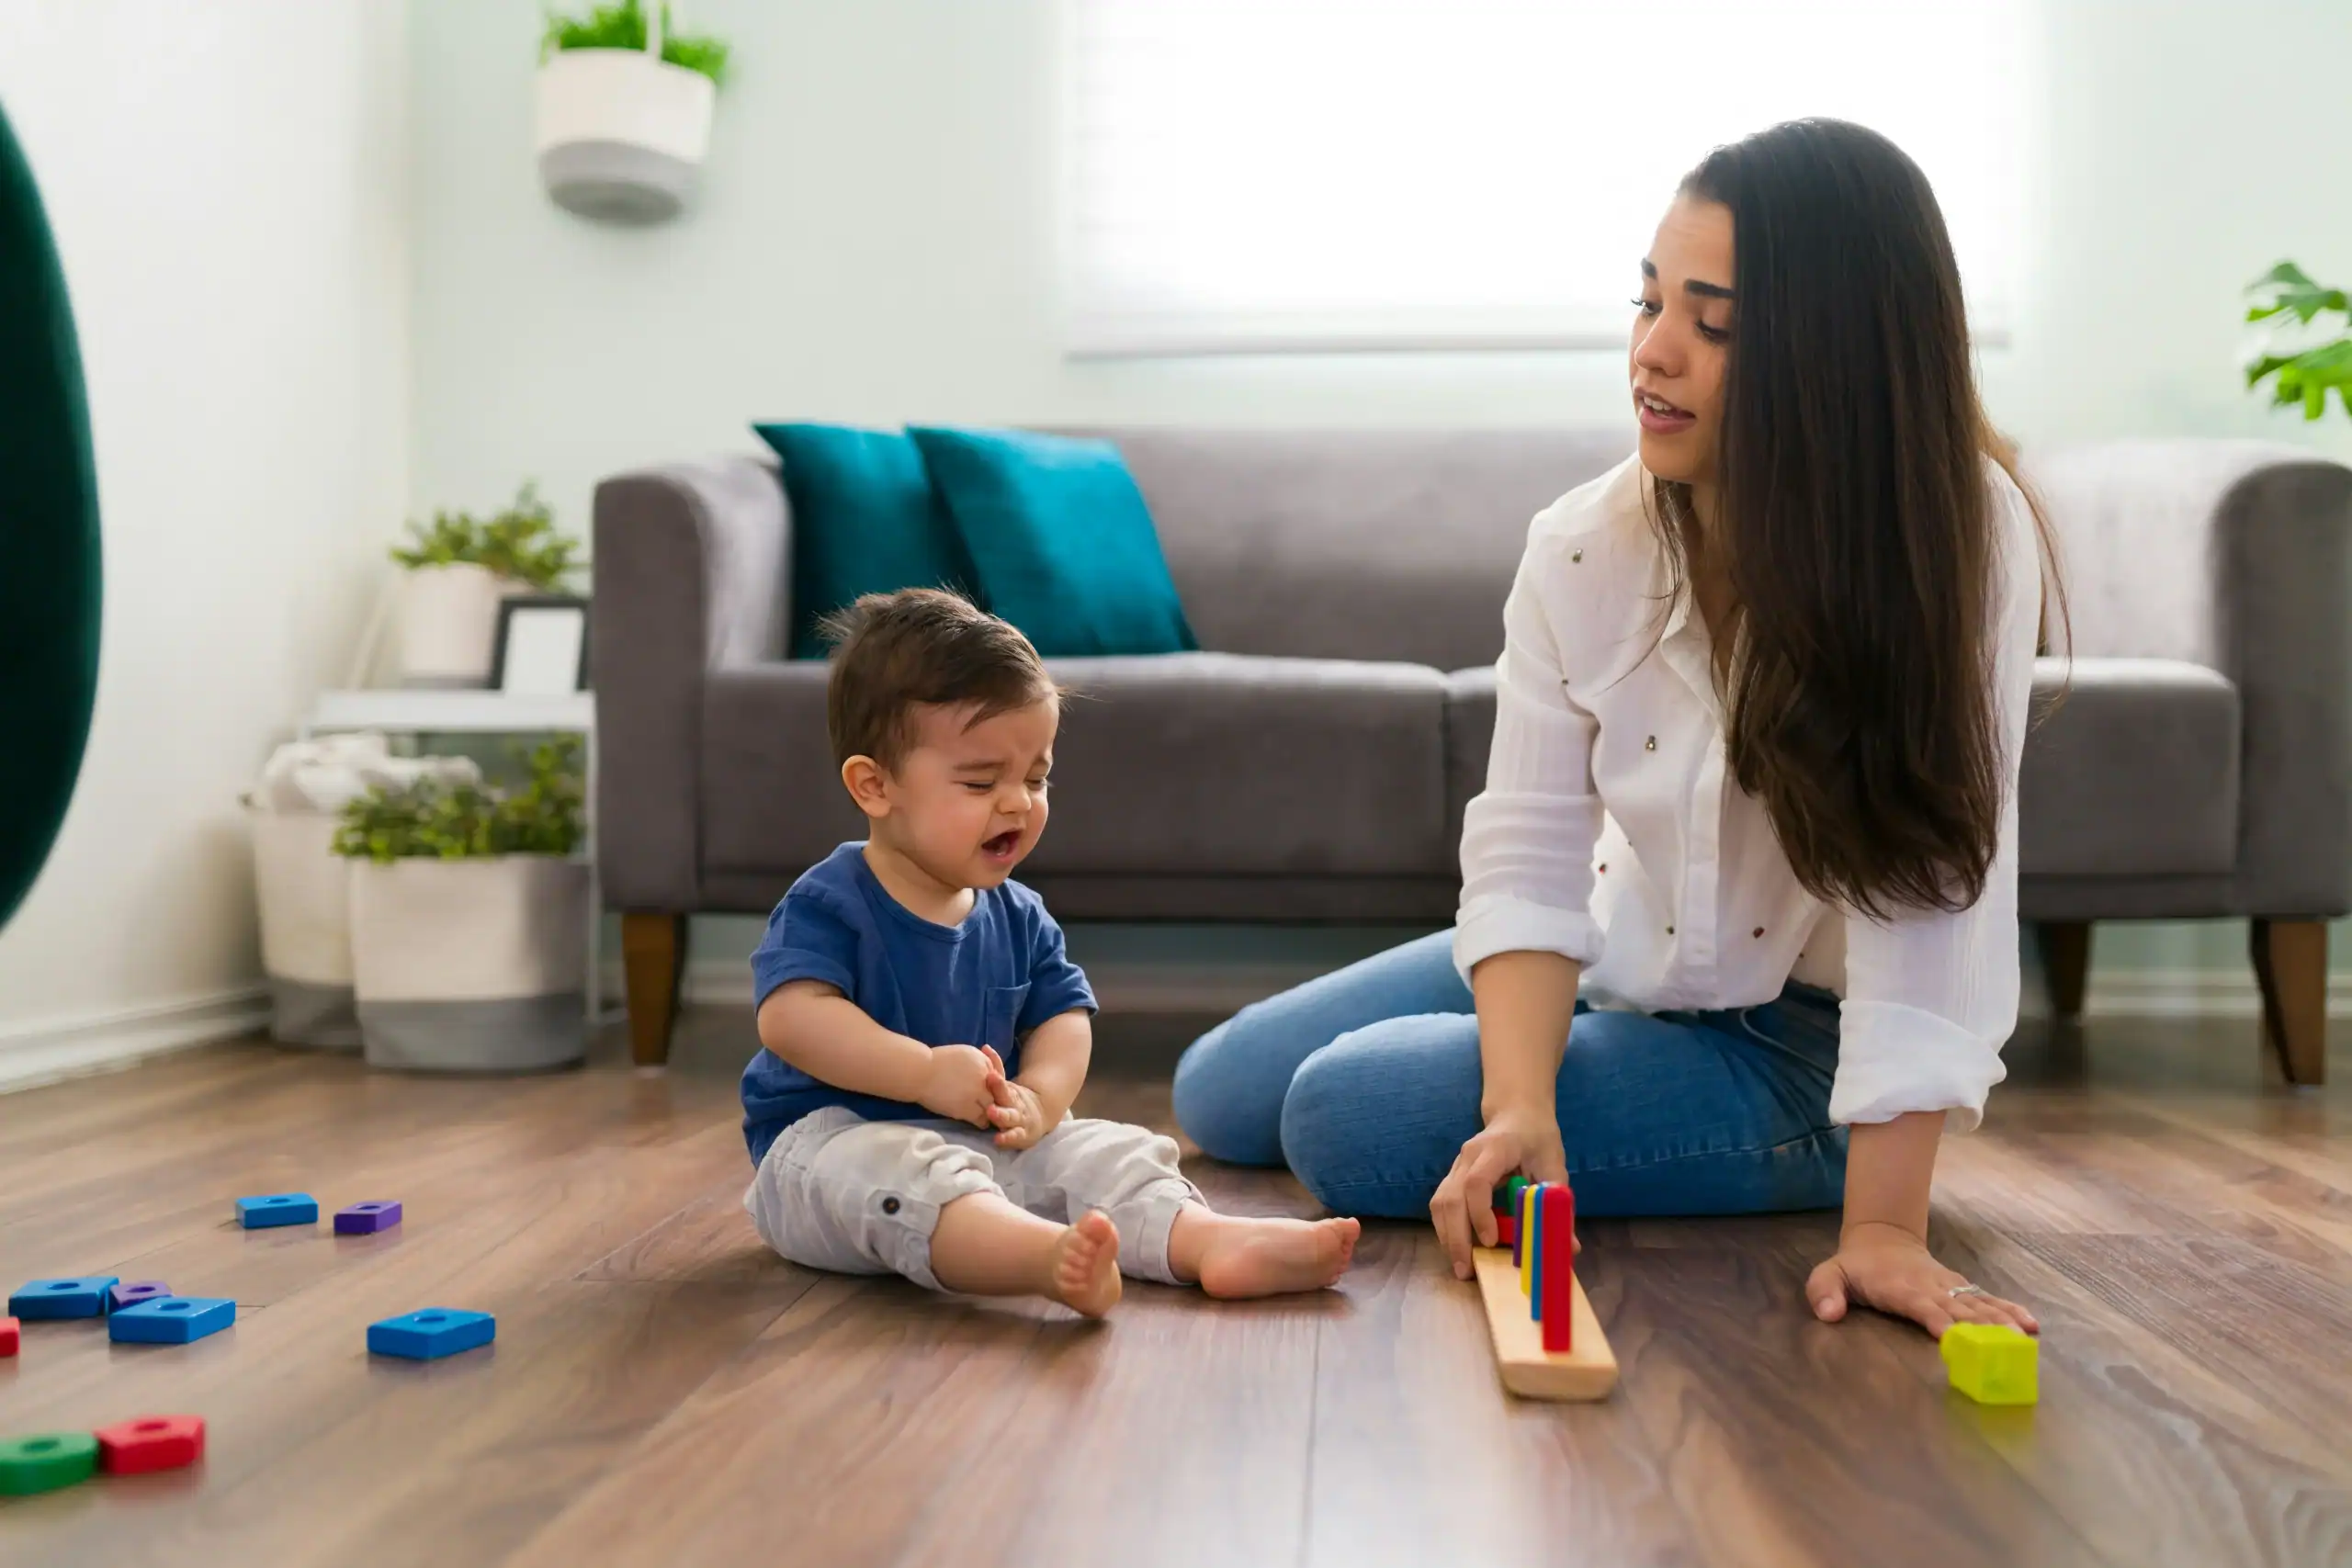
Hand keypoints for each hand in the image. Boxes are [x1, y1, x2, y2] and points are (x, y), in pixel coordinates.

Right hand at [916, 1045, 999, 1128]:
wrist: (919, 1071)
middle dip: (998, 1100)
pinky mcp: (966, 1108)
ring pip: (992, 1107)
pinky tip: (980, 1122)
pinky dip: (982, 1121)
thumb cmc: (937, 1060)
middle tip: (998, 1109)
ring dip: (992, 1112)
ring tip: (989, 1117)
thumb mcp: (965, 1053)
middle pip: (999, 1093)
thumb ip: (981, 1061)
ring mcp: (976, 1093)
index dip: (997, 1087)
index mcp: (983, 1061)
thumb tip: (991, 1074)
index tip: (994, 1094)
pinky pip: (981, 1118)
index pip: (999, 1077)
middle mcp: (984, 1076)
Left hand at [982, 1057, 1054, 1150]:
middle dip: (999, 1095)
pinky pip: (1013, 1138)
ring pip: (1010, 1118)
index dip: (997, 1083)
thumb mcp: (1006, 1085)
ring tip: (992, 1114)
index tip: (990, 1076)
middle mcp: (1015, 1106)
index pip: (1003, 1086)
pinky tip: (998, 1140)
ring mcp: (1019, 1122)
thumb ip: (996, 1067)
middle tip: (989, 1092)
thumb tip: (984, 1047)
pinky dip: (1007, 1139)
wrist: (1038, 1115)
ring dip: (1001, 1116)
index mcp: (1011, 1093)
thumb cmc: (1012, 1100)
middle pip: (1007, 1100)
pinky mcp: (1020, 1136)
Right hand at [1430, 1105, 1570, 1279]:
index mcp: (1495, 1150)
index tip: (1491, 1241)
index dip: (1480, 1214)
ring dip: (1446, 1236)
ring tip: (1460, 1266)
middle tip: (1466, 1270)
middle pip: (1450, 1197)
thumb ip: (1558, 1204)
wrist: (1517, 1114)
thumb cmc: (1537, 1139)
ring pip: (1439, 1203)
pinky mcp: (1452, 1177)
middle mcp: (1468, 1156)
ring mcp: (1456, 1166)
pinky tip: (1458, 1248)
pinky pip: (1441, 1204)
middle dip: (1455, 1237)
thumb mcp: (1555, 1166)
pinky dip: (1446, 1229)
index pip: (1477, 1182)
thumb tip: (1571, 1247)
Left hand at [1806, 1222, 2040, 1337]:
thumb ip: (1824, 1291)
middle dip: (1981, 1326)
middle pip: (1958, 1307)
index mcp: (1898, 1287)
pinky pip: (1987, 1299)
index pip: (1920, 1304)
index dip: (1935, 1318)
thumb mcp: (1829, 1273)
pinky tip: (2031, 1325)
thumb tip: (1828, 1314)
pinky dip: (2009, 1310)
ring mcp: (1948, 1286)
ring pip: (1978, 1304)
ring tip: (2025, 1337)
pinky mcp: (1961, 1288)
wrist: (1882, 1240)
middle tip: (2006, 1344)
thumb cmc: (1856, 1268)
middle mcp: (1929, 1287)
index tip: (1951, 1335)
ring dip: (2002, 1320)